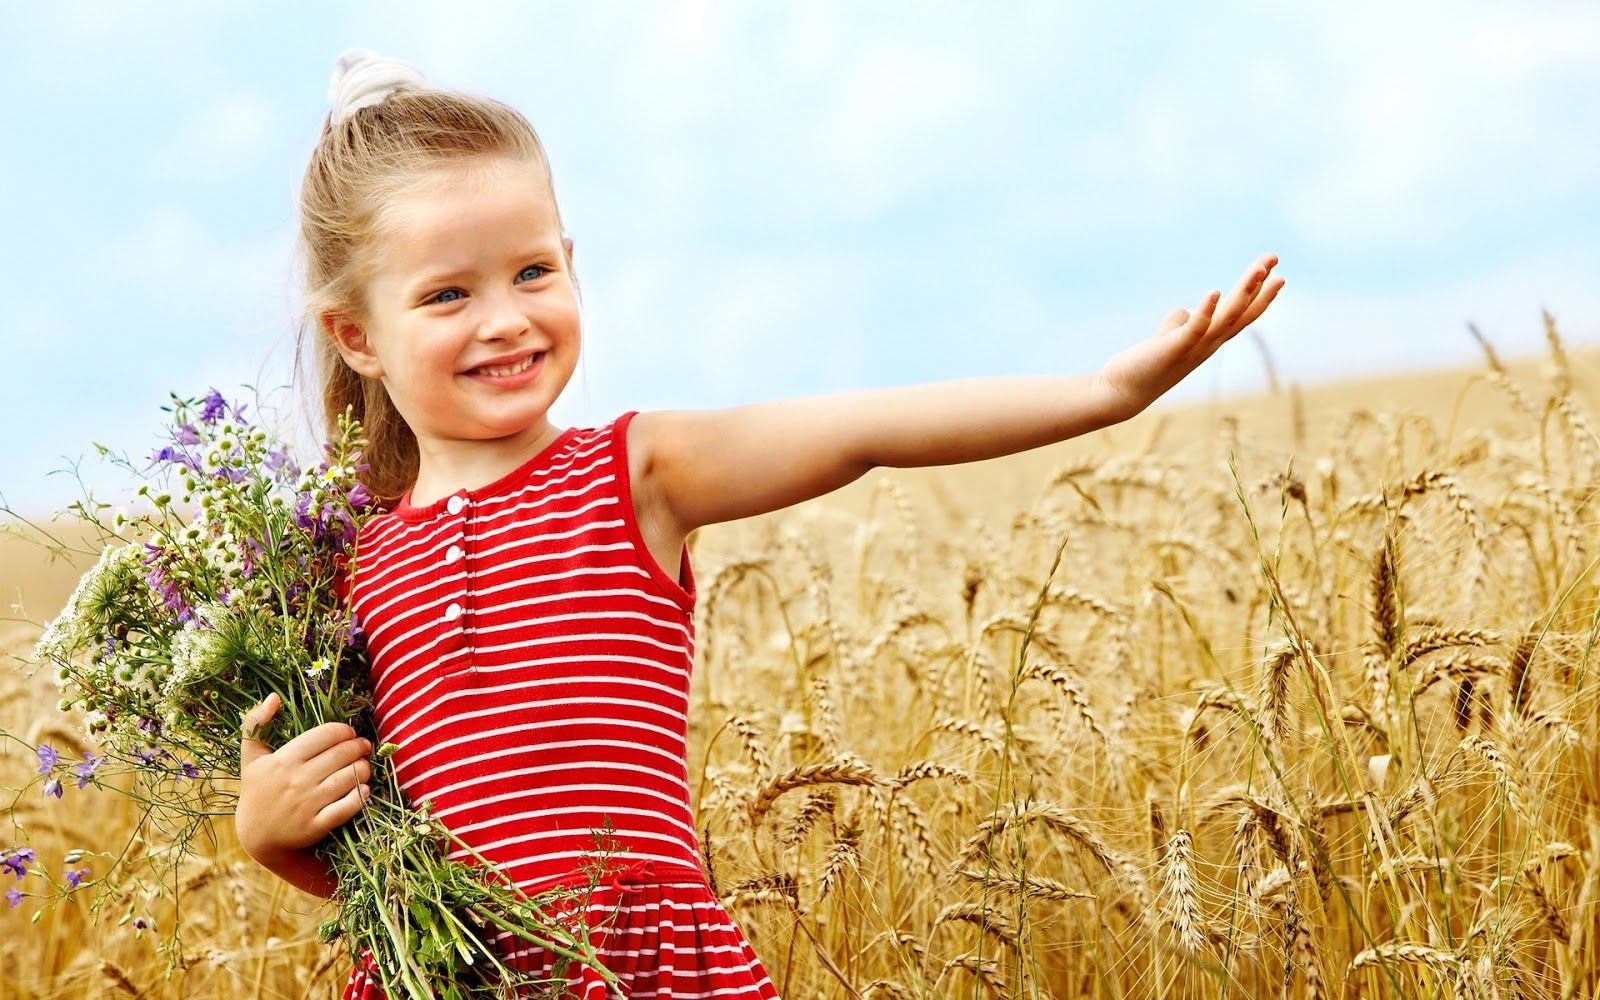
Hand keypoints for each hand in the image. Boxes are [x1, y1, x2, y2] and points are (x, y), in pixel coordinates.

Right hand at [235, 692, 372, 862]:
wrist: (257, 836)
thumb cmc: (257, 790)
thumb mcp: (251, 757)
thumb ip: (255, 724)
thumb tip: (273, 697)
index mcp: (283, 760)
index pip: (326, 734)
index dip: (344, 730)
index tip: (348, 733)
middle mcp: (296, 780)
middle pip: (342, 754)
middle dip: (359, 747)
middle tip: (363, 746)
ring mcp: (307, 804)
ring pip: (350, 777)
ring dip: (364, 768)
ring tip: (364, 765)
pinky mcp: (316, 825)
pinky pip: (347, 807)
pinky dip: (360, 796)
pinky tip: (364, 789)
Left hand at [1091, 253, 1284, 419]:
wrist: (1122, 392)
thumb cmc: (1146, 365)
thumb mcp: (1167, 339)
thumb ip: (1177, 324)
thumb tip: (1183, 311)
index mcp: (1208, 340)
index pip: (1241, 315)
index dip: (1259, 294)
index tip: (1274, 270)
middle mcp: (1208, 345)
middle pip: (1241, 313)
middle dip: (1260, 286)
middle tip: (1274, 258)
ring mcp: (1194, 349)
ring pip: (1226, 319)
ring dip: (1243, 293)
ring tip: (1258, 269)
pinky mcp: (1174, 350)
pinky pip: (1195, 329)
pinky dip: (1206, 312)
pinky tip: (1213, 292)